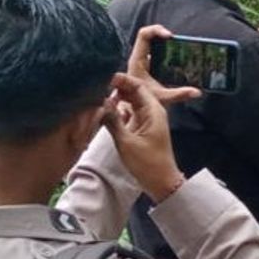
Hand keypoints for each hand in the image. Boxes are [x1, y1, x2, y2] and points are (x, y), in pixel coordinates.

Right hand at [104, 72, 184, 202]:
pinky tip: (107, 109)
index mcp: (153, 111)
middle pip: (135, 91)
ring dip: (118, 98)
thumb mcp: (126, 142)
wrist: (161, 181)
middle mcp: (153, 111)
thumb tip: (101, 102)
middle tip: (98, 86)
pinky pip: (131, 112)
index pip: (138, 86)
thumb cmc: (147, 163)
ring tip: (99, 96)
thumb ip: (113, 120)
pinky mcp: (144, 127)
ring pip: (132, 102)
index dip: (122, 80)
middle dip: (118, 87)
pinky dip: (120, 109)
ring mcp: (149, 119)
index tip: (104, 77)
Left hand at [128, 25, 201, 105]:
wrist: (131, 110)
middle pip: (149, 35)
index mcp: (137, 61)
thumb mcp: (162, 98)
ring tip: (177, 46)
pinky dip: (164, 49)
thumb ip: (179, 94)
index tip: (170, 36)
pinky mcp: (147, 66)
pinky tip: (174, 56)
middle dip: (163, 34)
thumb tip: (197, 92)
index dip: (156, 30)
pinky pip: (155, 51)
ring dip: (164, 41)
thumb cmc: (141, 103)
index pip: (144, 35)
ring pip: (152, 42)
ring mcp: (142, 61)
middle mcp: (138, 58)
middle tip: (176, 41)